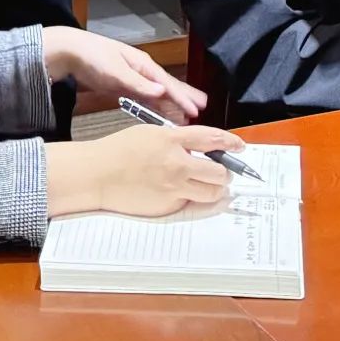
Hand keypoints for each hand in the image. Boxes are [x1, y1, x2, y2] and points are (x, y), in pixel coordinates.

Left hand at [42, 27, 206, 122]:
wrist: (72, 52)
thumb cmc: (94, 56)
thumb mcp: (116, 71)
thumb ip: (138, 83)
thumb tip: (162, 91)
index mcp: (144, 65)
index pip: (168, 84)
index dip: (182, 98)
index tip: (196, 111)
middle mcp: (142, 72)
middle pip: (168, 87)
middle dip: (184, 97)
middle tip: (202, 108)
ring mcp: (134, 79)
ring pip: (158, 94)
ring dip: (172, 105)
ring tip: (186, 116)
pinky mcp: (124, 87)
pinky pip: (146, 99)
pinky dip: (156, 106)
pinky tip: (161, 114)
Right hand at [46, 124, 246, 217]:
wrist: (99, 174)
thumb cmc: (121, 149)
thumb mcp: (151, 133)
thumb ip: (177, 139)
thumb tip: (201, 147)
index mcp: (171, 139)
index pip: (212, 138)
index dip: (231, 142)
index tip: (240, 146)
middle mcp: (177, 164)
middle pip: (219, 172)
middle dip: (224, 172)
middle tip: (220, 171)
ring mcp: (173, 188)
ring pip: (212, 193)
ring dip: (215, 189)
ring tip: (208, 184)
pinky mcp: (168, 208)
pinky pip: (191, 204)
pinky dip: (193, 199)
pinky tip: (182, 193)